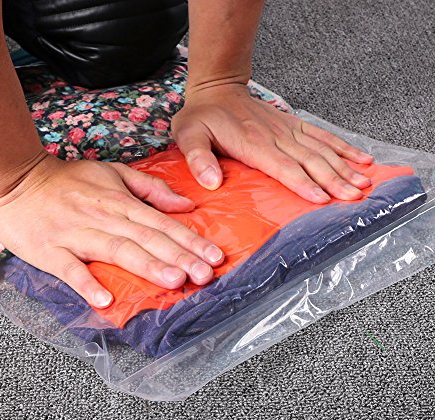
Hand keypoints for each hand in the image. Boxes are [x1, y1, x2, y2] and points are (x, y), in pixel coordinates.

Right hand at [0, 155, 223, 307]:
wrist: (15, 179)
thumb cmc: (68, 179)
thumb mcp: (113, 173)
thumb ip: (150, 188)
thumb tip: (185, 204)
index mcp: (120, 202)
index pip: (162, 223)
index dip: (190, 240)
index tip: (214, 256)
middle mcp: (104, 218)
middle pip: (147, 239)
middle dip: (179, 257)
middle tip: (205, 275)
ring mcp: (76, 235)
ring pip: (117, 251)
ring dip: (146, 266)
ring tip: (173, 281)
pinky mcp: (50, 251)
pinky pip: (70, 269)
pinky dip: (87, 284)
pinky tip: (105, 301)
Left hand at [171, 83, 373, 202]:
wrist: (216, 88)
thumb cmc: (202, 116)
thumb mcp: (188, 135)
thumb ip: (198, 158)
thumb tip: (211, 182)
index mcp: (253, 144)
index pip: (283, 168)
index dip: (303, 184)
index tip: (323, 199)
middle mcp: (275, 137)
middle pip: (310, 161)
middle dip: (334, 180)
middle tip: (354, 197)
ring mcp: (287, 130)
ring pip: (322, 150)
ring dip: (344, 167)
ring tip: (364, 182)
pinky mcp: (293, 126)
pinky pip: (322, 136)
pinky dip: (343, 147)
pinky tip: (361, 158)